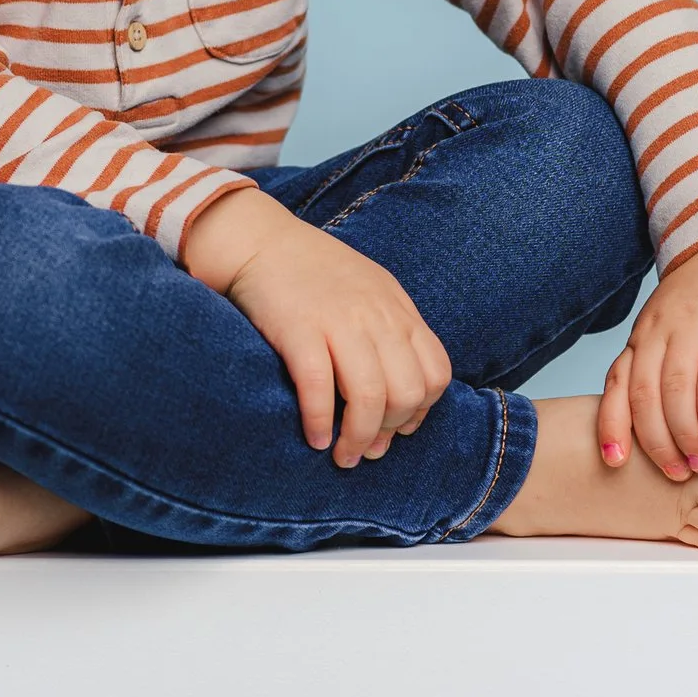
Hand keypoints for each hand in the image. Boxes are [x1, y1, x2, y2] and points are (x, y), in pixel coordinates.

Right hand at [182, 188, 453, 467]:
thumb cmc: (314, 272)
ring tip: (343, 455)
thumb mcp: (370, 291)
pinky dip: (320, 422)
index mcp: (397, 308)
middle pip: (408, 391)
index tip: (396, 427)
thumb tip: (401, 400)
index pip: (436, 373)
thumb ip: (392, 334)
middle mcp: (375, 316)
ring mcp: (338, 321)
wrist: (261, 240)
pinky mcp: (298, 329)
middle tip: (366, 448)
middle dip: (390, 431)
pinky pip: (319, 387)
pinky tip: (315, 437)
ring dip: (357, 438)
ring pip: (370, 396)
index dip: (421, 410)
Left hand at [599, 206, 697, 478]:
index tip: (613, 462)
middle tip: (672, 475)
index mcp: (644, 335)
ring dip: (682, 433)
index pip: (617, 384)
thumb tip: (663, 420)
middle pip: (642, 393)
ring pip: (673, 387)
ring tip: (696, 465)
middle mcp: (660, 331)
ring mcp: (693, 326)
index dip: (611, 425)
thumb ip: (665, 366)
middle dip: (653, 441)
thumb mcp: (675, 327)